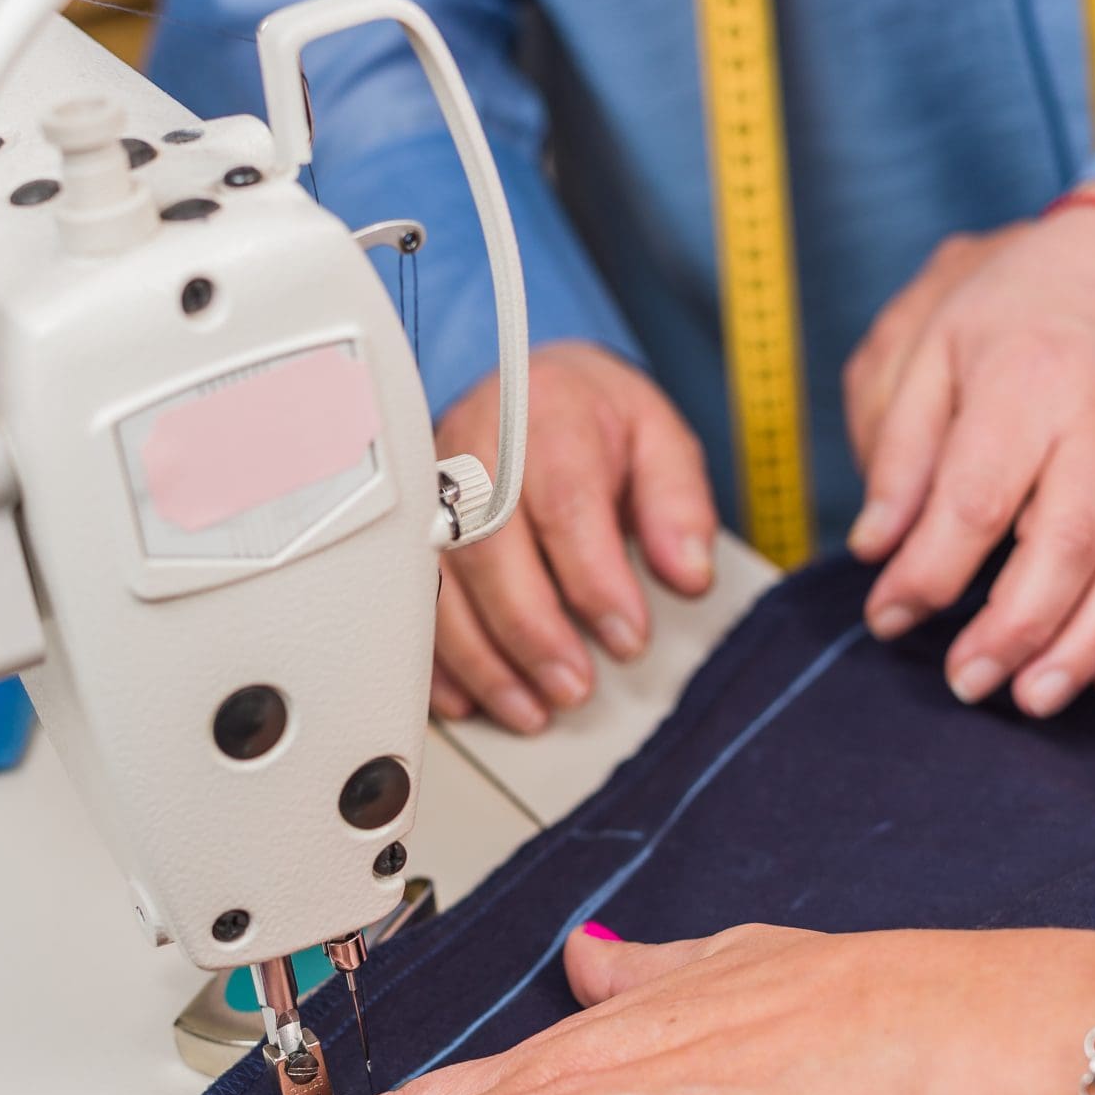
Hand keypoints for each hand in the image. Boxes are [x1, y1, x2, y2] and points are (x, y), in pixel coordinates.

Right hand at [432, 342, 716, 732]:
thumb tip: (687, 574)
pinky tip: (468, 699)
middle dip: (532, 633)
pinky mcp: (406, 531)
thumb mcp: (656, 436)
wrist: (526, 386)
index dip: (594, 580)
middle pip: (489, 549)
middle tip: (574, 688)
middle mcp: (475, 450)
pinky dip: (435, 661)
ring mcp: (430, 491)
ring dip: (483, 660)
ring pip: (440, 584)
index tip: (627, 636)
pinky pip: (407, 603)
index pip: (564, 504)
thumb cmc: (591, 417)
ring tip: (530, 708)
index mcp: (545, 417)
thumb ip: (678, 503)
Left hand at [843, 186, 1094, 714]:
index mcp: (1026, 383)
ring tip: (1030, 698)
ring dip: (1085, 649)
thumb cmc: (1017, 301)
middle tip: (963, 681)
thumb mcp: (929, 338)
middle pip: (1067, 547)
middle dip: (1013, 629)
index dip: (927, 571)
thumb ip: (897, 441)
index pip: (976, 499)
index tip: (886, 615)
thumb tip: (876, 544)